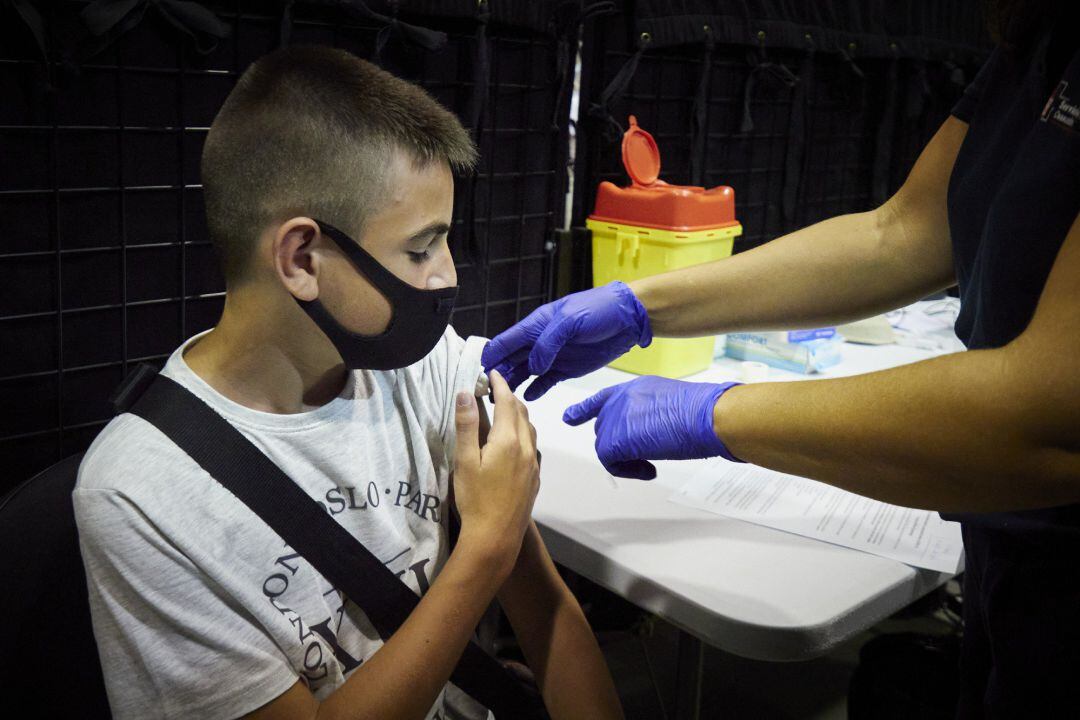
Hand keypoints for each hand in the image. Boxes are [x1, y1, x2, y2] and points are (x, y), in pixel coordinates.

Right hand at [452, 370, 539, 570]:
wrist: (496, 537)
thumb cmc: (475, 499)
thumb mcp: (464, 461)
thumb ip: (467, 426)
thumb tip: (465, 392)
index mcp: (509, 440)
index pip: (507, 402)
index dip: (500, 384)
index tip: (492, 372)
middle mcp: (527, 448)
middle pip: (522, 413)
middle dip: (509, 396)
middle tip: (494, 389)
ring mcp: (533, 464)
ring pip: (530, 429)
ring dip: (518, 414)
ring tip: (503, 410)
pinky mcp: (535, 478)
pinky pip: (532, 445)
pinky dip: (523, 432)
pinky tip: (512, 441)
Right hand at [481, 281, 651, 400]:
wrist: (627, 318)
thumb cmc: (598, 310)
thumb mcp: (570, 321)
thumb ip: (548, 343)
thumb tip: (534, 366)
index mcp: (536, 325)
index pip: (506, 341)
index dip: (492, 355)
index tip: (479, 371)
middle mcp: (539, 341)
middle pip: (511, 359)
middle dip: (498, 373)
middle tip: (486, 392)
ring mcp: (552, 356)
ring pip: (525, 371)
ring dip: (514, 383)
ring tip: (502, 399)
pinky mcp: (566, 368)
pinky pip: (545, 381)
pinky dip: (536, 389)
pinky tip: (528, 397)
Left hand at [563, 376, 741, 479]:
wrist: (707, 416)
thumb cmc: (703, 413)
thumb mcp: (672, 406)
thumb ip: (651, 415)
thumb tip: (651, 433)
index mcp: (636, 387)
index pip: (603, 399)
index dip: (585, 410)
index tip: (570, 417)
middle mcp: (621, 399)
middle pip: (604, 429)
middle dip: (619, 447)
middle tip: (643, 458)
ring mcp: (616, 417)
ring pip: (606, 447)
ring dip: (627, 461)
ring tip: (651, 464)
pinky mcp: (615, 439)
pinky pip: (610, 463)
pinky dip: (628, 471)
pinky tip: (650, 469)